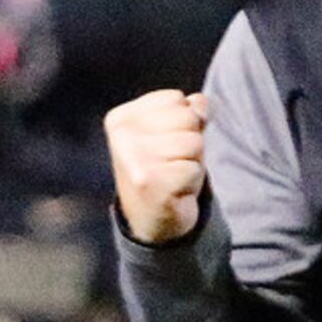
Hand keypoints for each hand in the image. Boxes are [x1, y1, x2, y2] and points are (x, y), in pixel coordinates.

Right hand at [106, 88, 209, 244]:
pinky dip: (192, 182)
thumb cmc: (167, 171)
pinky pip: (193, 168)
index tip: (168, 146)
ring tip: (175, 176)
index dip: (185, 122)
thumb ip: (188, 112)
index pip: (175, 98)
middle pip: (187, 117)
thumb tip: (200, 101)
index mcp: (122, 119)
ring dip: (193, 163)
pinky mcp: (148, 181)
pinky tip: (176, 190)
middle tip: (174, 164)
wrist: (153, 222)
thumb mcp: (175, 135)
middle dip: (192, 141)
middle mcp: (122, 136)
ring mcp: (133, 158)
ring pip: (194, 142)